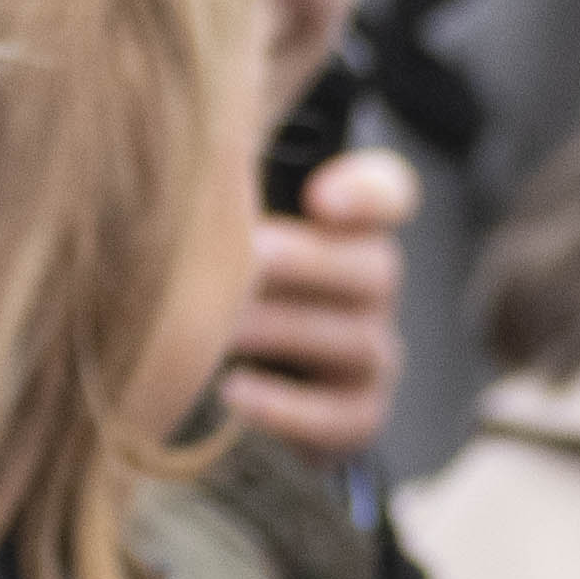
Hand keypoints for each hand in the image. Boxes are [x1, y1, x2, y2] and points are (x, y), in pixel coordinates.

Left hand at [223, 147, 412, 460]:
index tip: (319, 197)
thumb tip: (189, 163)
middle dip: (306, 263)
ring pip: (359, 340)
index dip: (367, 192)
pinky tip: (233, 395)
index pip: (389, 194)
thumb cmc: (212, 281)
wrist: (216, 383)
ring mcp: (370, 354)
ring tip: (221, 333)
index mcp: (346, 228)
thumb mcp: (217, 232)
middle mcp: (371, 286)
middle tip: (244, 260)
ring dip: (285, 332)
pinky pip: (344, 415)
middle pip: (376, 267)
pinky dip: (288, 408)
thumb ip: (221, 199)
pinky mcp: (357, 415)